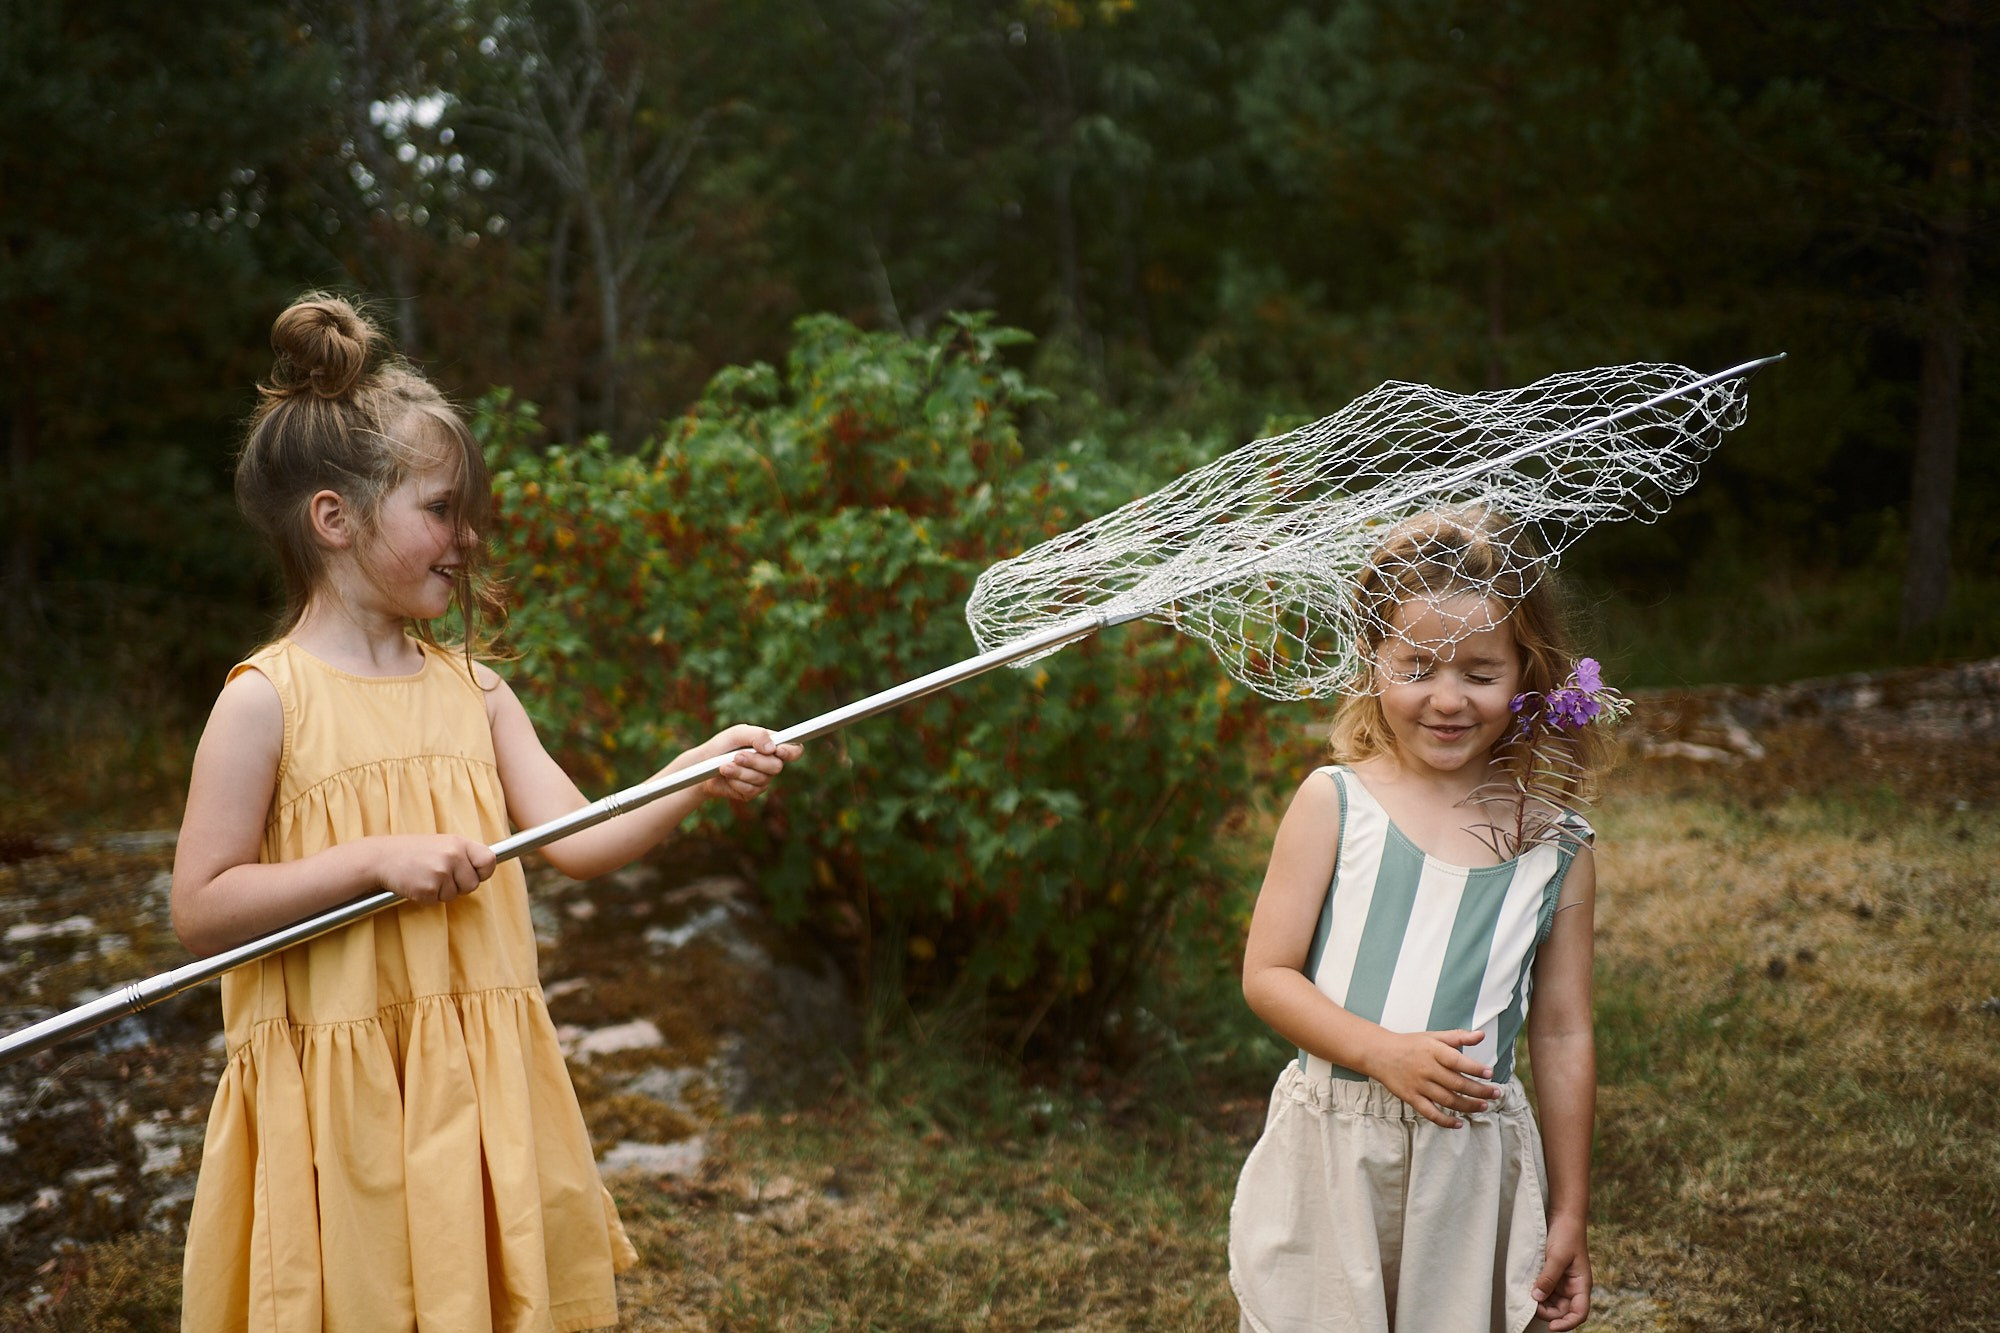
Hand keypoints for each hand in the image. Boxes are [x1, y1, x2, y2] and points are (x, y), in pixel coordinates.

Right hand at [371, 834, 495, 904]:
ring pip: (454, 896)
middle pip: (472, 885)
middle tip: (440, 877)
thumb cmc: (414, 851)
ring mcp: (440, 873)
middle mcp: (452, 856)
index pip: (489, 861)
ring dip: (441, 892)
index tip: (474, 874)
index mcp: (459, 843)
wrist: (381, 857)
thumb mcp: (443, 844)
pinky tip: (416, 883)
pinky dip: (427, 897)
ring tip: (425, 876)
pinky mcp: (427, 889)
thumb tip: (486, 869)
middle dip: (459, 886)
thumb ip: (463, 855)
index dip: (483, 872)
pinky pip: (436, 902)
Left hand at [699, 725, 802, 801]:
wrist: (703, 765)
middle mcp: (771, 763)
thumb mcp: (737, 733)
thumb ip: (756, 735)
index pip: (794, 750)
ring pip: (761, 779)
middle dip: (755, 761)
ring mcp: (763, 780)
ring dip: (740, 771)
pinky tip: (727, 776)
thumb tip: (772, 748)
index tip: (778, 750)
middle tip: (737, 756)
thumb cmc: (722, 745)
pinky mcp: (751, 792)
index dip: (791, 751)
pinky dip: (735, 781)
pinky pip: (750, 790)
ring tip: (724, 766)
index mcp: (773, 746)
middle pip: (777, 766)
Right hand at [1367, 1028, 1502, 1127]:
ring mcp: (1419, 1085)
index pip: (1458, 1061)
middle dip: (1479, 1091)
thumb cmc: (1411, 1044)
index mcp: (1433, 1051)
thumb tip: (1482, 1035)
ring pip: (1447, 1100)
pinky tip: (1458, 1124)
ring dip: (1468, 1105)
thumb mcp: (1433, 1036)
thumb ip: (1458, 1037)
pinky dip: (1445, 1121)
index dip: (1475, 1068)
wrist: (1379, 1053)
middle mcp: (1427, 1069)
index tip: (1490, 1073)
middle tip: (1496, 1094)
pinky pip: (1430, 1113)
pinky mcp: (1411, 1098)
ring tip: (1484, 1106)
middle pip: (1457, 1083)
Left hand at [1531, 1215, 1590, 1328]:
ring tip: (1528, 1295)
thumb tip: (1538, 1298)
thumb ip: (1548, 1278)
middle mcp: (1572, 1287)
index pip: (1579, 1313)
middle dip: (1548, 1312)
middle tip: (1531, 1304)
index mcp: (1581, 1285)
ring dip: (1541, 1303)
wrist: (1563, 1216)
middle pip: (1562, 1311)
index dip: (1567, 1323)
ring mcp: (1561, 1282)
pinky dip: (1537, 1293)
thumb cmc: (1566, 1234)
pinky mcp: (1551, 1275)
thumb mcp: (1557, 1257)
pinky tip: (1528, 1288)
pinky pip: (1545, 1290)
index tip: (1552, 1327)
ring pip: (1552, 1303)